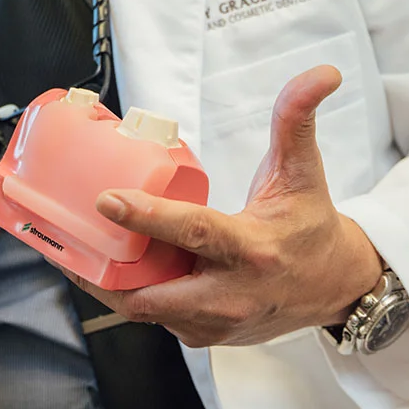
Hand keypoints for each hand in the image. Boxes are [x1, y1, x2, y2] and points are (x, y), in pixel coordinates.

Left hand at [61, 65, 381, 347]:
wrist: (334, 286)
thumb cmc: (311, 224)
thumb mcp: (304, 169)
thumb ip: (298, 117)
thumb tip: (321, 72)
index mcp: (253, 248)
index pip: (194, 232)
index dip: (147, 217)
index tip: (107, 199)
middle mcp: (233, 294)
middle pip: (156, 292)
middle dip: (109, 269)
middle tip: (74, 232)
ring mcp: (218, 323)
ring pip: (147, 310)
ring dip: (112, 281)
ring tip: (79, 244)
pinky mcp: (207, 336)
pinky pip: (156, 318)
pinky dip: (131, 292)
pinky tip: (112, 263)